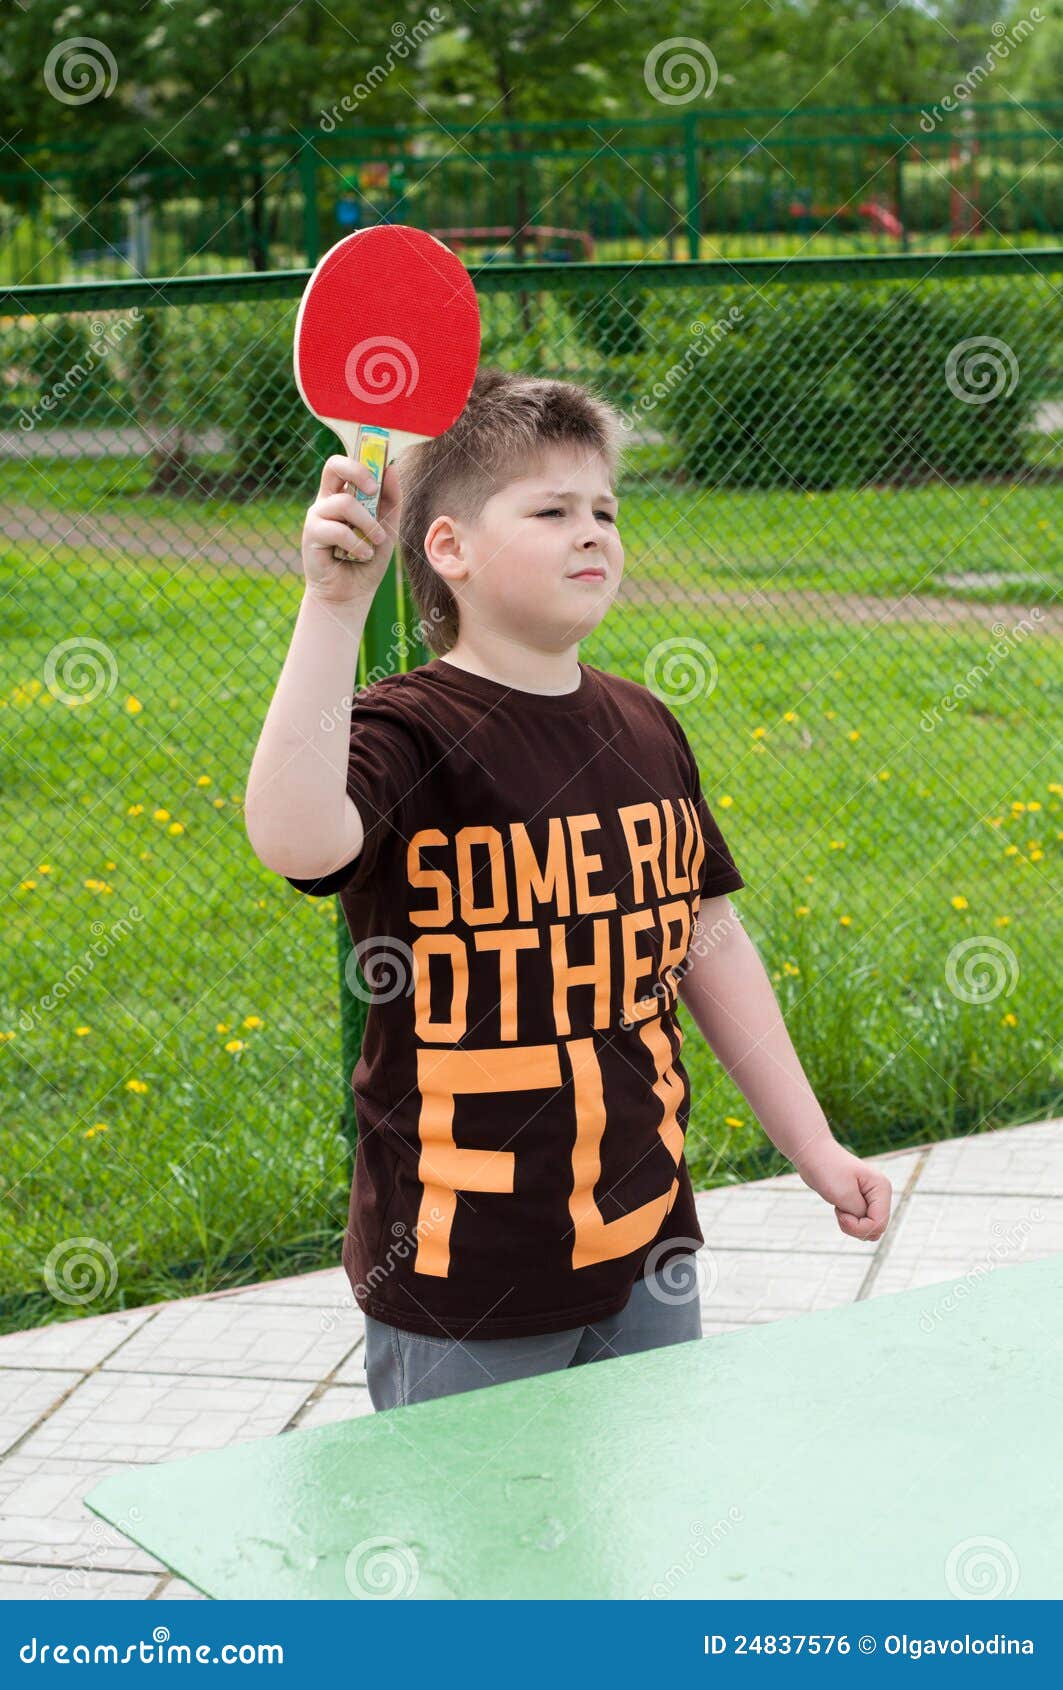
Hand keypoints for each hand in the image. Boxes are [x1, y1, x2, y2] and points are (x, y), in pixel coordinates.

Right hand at [301, 452, 400, 603]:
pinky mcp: (311, 535)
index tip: (382, 475)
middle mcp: (327, 501)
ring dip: (368, 523)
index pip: (346, 464)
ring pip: (344, 503)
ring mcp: (317, 516)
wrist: (351, 594)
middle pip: (333, 465)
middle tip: (374, 490)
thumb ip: (391, 500)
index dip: (363, 460)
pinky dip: (357, 544)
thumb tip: (392, 468)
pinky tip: (363, 555)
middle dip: (358, 471)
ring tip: (376, 542)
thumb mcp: (388, 528)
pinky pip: (338, 530)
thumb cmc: (367, 559)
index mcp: (343, 495)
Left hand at [793, 1139, 891, 1241]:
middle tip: (840, 1210)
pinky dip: (847, 1221)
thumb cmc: (827, 1170)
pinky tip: (839, 1207)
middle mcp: (880, 1194)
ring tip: (839, 1207)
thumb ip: (860, 1216)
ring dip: (850, 1225)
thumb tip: (872, 1230)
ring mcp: (871, 1199)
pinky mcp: (860, 1202)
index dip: (858, 1227)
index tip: (841, 1212)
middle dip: (855, 1227)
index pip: (879, 1224)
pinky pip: (859, 1223)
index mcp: (882, 1189)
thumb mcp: (844, 1195)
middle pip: (876, 1229)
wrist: (813, 1154)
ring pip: (868, 1229)